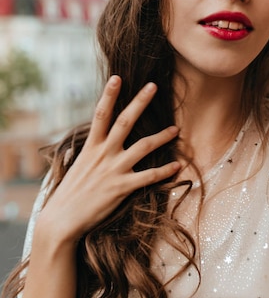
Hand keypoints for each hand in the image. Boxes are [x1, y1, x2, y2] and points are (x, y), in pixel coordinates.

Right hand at [37, 77, 179, 243]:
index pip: (101, 114)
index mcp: (91, 146)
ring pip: (143, 146)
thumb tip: (96, 143)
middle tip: (153, 86)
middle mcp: (103, 153)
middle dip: (140, 102)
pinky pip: (148, 176)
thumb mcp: (78, 166)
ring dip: (162, 136)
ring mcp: (114, 169)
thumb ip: (90, 153)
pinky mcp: (122, 188)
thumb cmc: (70, 194)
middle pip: (125, 121)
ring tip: (176, 129)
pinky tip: (177, 166)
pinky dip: (165, 171)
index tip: (117, 78)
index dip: (109, 95)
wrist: (61, 220)